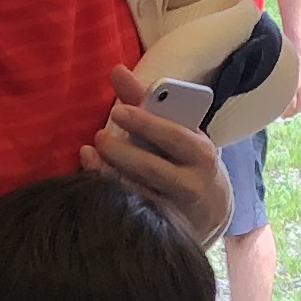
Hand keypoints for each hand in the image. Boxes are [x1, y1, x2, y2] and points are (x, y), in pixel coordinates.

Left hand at [85, 66, 233, 240]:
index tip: (118, 110)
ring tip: (90, 153)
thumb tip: (115, 69)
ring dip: (108, 173)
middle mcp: (193, 184)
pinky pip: (130, 213)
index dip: (146, 123)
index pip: (175, 135)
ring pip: (137, 193)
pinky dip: (107, 193)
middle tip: (100, 136)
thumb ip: (145, 100)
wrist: (209, 208)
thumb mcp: (175, 129)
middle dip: (122, 151)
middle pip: (152, 168)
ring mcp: (175, 211)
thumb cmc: (184, 158)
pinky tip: (91, 176)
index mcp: (201, 152)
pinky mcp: (160, 231)